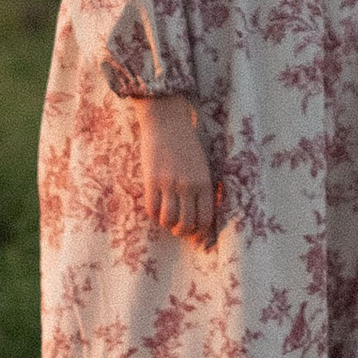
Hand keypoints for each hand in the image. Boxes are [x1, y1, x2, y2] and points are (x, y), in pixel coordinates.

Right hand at [140, 93, 218, 243]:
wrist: (167, 121)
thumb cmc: (186, 143)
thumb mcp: (202, 165)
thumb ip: (202, 187)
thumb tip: (198, 212)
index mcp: (205, 182)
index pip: (206, 218)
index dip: (200, 232)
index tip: (195, 236)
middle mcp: (189, 185)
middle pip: (187, 223)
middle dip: (182, 232)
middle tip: (178, 230)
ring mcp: (169, 183)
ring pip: (168, 219)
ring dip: (167, 225)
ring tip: (166, 220)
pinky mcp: (152, 179)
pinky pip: (151, 208)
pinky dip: (153, 215)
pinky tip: (155, 209)